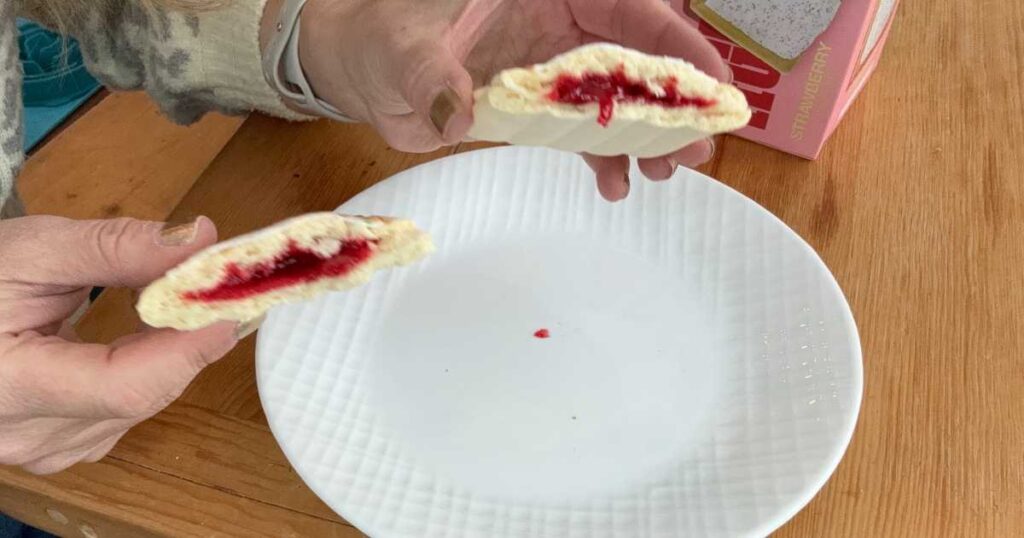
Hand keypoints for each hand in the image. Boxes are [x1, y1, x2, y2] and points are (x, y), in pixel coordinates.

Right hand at [0, 216, 243, 473]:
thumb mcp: (32, 249)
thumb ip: (117, 248)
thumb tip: (201, 240)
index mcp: (7, 387)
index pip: (124, 386)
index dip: (188, 348)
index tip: (232, 307)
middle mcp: (24, 435)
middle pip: (140, 397)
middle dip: (190, 341)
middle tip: (227, 292)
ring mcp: (39, 450)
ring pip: (139, 408)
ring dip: (170, 356)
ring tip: (186, 305)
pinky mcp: (54, 446)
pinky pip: (122, 415)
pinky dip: (146, 373)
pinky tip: (147, 338)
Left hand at [289, 0, 727, 200]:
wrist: (364, 70)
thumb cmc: (380, 36)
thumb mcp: (401, 48)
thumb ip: (429, 75)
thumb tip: (456, 112)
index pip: (626, 7)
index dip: (674, 43)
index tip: (711, 82)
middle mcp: (558, 24)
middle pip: (635, 55)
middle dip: (673, 100)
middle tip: (696, 148)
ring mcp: (551, 68)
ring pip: (618, 96)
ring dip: (648, 134)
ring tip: (666, 173)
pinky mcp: (538, 107)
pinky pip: (583, 130)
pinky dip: (604, 157)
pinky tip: (616, 185)